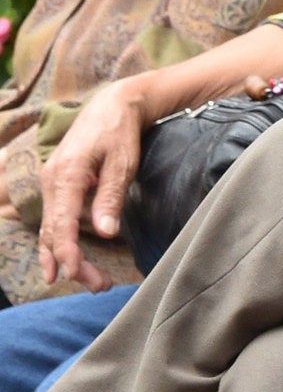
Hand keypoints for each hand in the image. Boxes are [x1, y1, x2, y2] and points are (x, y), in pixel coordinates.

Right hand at [38, 82, 149, 290]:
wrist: (112, 105)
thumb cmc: (120, 132)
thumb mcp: (123, 162)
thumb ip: (111, 197)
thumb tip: (105, 233)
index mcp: (67, 176)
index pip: (61, 224)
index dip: (68, 253)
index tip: (77, 275)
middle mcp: (52, 182)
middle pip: (54, 233)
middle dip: (73, 263)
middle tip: (98, 286)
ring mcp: (52, 184)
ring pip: (51, 229)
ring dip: (66, 257)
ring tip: (91, 282)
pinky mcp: (58, 185)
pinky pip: (52, 220)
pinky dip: (57, 243)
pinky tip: (63, 264)